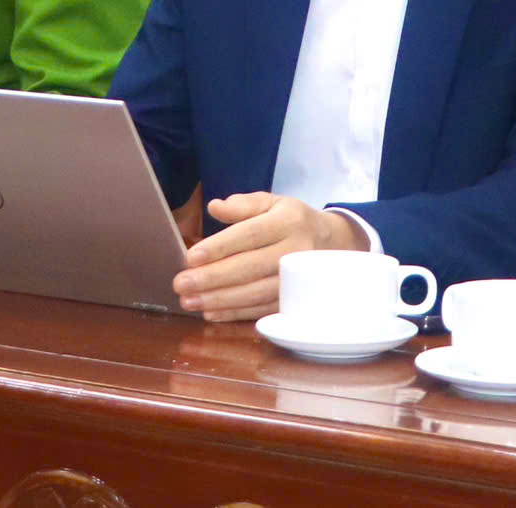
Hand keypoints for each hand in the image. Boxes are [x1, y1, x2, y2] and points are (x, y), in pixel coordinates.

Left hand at [174, 193, 368, 322]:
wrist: (335, 244)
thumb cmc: (294, 221)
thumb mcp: (274, 203)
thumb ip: (244, 205)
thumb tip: (215, 206)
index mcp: (288, 221)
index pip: (249, 234)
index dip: (219, 247)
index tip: (190, 257)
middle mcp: (296, 251)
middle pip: (249, 267)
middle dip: (211, 278)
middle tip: (180, 283)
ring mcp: (298, 280)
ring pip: (254, 293)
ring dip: (218, 299)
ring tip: (188, 301)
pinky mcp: (296, 300)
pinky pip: (261, 309)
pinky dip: (234, 313)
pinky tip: (211, 312)